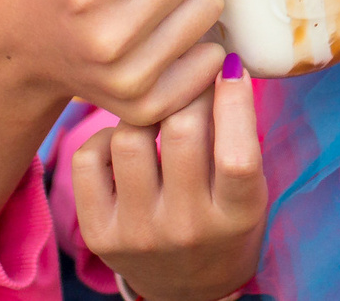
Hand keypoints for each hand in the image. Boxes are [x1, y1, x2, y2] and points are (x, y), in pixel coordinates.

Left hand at [76, 65, 267, 300]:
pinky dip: (106, 136)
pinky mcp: (99, 233)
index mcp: (235, 216)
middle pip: (180, 131)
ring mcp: (138, 233)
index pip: (236, 154)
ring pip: (129, 137)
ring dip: (145, 111)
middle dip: (189, 90)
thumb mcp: (250, 191)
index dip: (234, 100)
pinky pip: (89, 157)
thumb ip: (238, 138)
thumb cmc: (226, 224)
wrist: (189, 290)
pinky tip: (125, 142)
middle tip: (191, 78)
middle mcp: (186, 228)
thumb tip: (220, 61)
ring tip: (158, 111)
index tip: (231, 65)